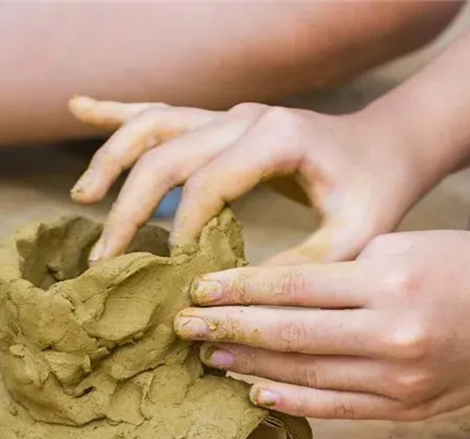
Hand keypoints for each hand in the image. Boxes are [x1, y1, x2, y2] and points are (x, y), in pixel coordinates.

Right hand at [69, 96, 422, 263]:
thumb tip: (229, 298)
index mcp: (277, 138)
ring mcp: (230, 114)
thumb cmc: (375, 191)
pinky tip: (80, 108)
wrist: (389, 147)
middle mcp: (246, 117)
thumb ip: (297, 268)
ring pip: (154, 126)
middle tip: (104, 257)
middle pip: (166, 154)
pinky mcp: (223, 121)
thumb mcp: (353, 239)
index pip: (207, 184)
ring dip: (113, 158)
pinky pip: (163, 112)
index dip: (183, 229)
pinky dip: (119, 113)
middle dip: (130, 208)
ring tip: (83, 197)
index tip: (174, 271)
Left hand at [172, 230, 469, 419]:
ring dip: (251, 364)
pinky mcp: (412, 408)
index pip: (293, 285)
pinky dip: (295, 401)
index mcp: (390, 279)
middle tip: (182, 325)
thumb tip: (279, 294)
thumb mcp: (408, 245)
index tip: (196, 287)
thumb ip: (345, 272)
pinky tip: (258, 390)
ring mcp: (403, 379)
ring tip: (210, 356)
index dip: (238, 288)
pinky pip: (340, 408)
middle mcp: (393, 334)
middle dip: (229, 327)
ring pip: (307, 373)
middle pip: (290, 332)